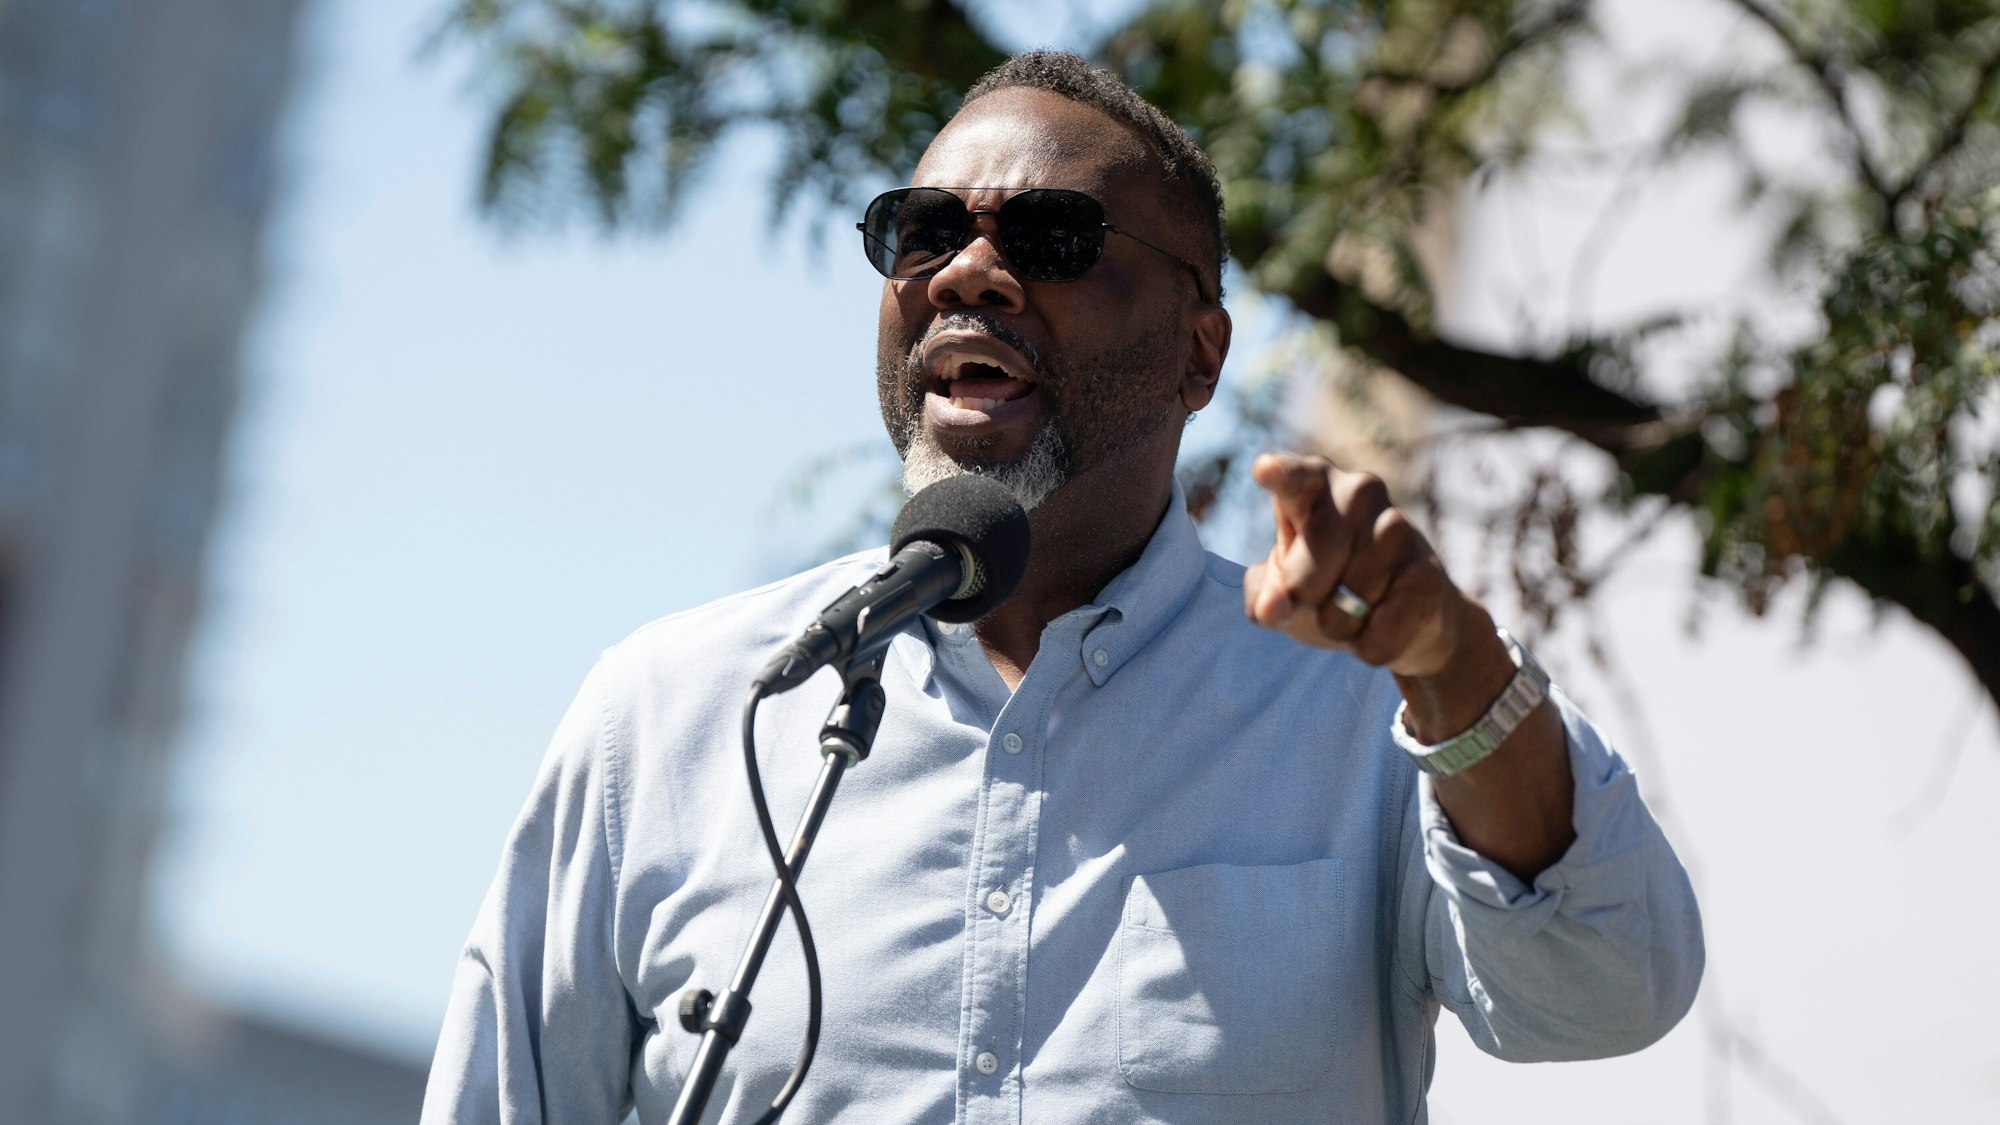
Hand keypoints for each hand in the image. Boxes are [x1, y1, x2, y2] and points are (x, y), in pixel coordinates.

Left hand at [1242, 452, 1471, 679]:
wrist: (1410, 618)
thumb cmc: (1330, 590)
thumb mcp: (1285, 589)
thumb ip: (1264, 595)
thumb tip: (1272, 610)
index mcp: (1313, 485)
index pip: (1294, 479)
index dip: (1279, 476)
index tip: (1263, 470)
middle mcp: (1359, 492)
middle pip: (1307, 574)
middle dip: (1304, 603)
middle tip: (1320, 597)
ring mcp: (1398, 527)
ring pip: (1343, 609)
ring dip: (1340, 627)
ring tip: (1359, 607)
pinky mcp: (1428, 573)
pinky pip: (1378, 634)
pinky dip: (1370, 646)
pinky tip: (1387, 622)